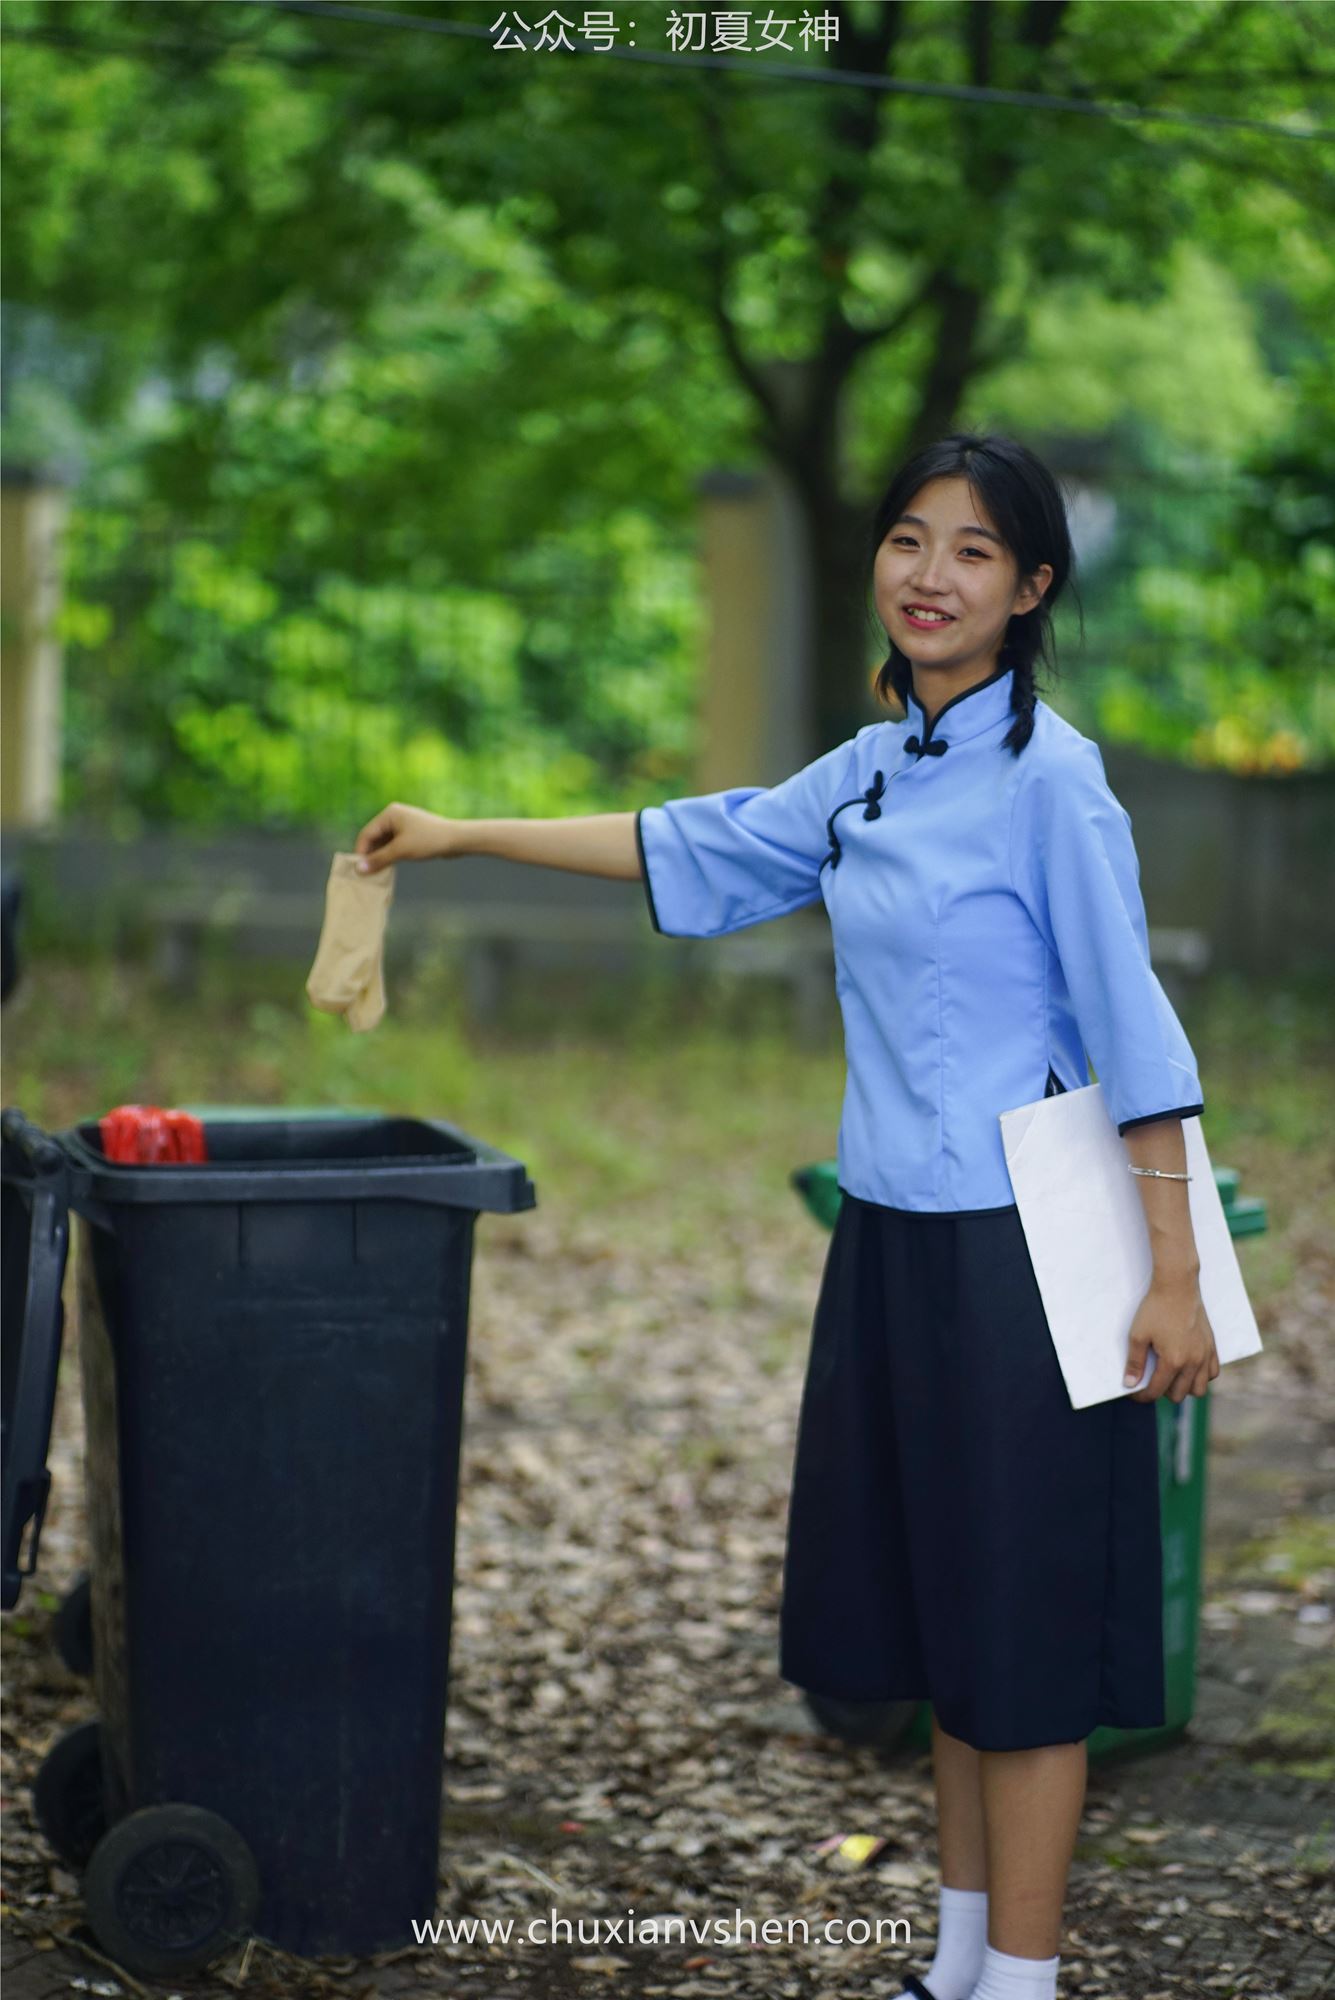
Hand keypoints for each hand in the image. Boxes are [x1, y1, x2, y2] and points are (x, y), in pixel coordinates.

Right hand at [353, 802, 454, 872]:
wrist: (457, 840)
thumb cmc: (428, 841)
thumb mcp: (401, 851)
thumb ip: (378, 860)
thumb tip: (358, 870)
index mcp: (389, 814)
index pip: (367, 833)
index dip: (361, 852)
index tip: (358, 870)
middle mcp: (394, 816)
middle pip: (374, 838)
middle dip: (370, 855)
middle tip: (366, 874)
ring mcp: (403, 824)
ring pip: (384, 843)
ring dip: (380, 857)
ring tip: (376, 873)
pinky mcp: (411, 833)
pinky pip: (394, 845)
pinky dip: (390, 855)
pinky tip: (388, 868)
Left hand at [1124, 1273, 1219, 1402]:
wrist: (1178, 1286)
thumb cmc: (1155, 1308)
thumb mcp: (1138, 1335)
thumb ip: (1134, 1362)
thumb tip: (1130, 1384)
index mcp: (1173, 1361)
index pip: (1156, 1390)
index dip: (1142, 1395)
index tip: (1133, 1392)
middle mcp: (1193, 1362)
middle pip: (1178, 1395)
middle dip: (1162, 1392)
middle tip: (1150, 1381)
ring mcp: (1205, 1355)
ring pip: (1199, 1389)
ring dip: (1184, 1388)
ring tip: (1170, 1377)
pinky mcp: (1212, 1346)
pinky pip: (1212, 1373)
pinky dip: (1201, 1376)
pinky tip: (1188, 1368)